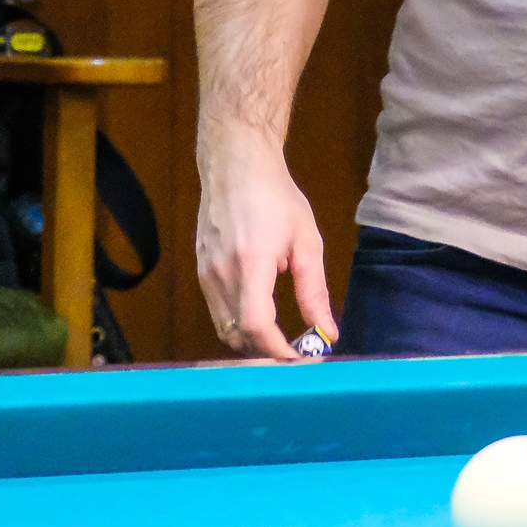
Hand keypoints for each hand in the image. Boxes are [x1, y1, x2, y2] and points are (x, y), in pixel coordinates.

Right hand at [195, 137, 333, 358]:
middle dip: (266, 353)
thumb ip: (314, 291)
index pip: (257, 325)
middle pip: (238, 336)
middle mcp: (221, 274)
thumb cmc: (275, 197)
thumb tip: (326, 331)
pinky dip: (238, 326)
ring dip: (252, 342)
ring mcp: (205, 275)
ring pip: (225, 329)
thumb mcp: (306, 241)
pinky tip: (261, 320)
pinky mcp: (200, 273)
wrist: (235, 166)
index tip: (300, 360)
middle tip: (295, 354)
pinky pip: (218, 313)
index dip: (277, 351)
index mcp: (251, 263)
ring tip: (281, 341)